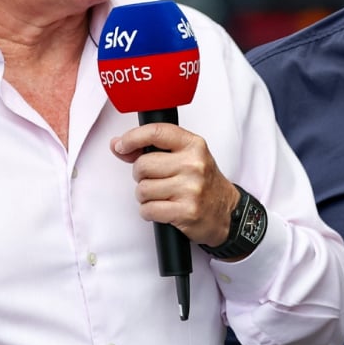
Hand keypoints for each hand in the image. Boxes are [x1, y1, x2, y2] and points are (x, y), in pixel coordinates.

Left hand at [111, 124, 239, 246]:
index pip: (156, 132)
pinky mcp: (186, 211)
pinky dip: (149, 212)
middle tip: (155, 179)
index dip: (132, 138)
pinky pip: (148, 210)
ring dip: (145, 196)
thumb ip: (152, 149)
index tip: (122, 145)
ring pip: (142, 190)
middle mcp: (193, 164)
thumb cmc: (203, 182)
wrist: (226, 211)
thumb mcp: (185, 157)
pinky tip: (163, 208)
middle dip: (141, 175)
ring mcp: (191, 188)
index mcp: (193, 145)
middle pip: (142, 165)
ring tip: (162, 195)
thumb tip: (117, 145)